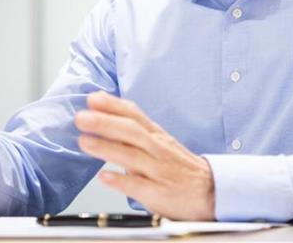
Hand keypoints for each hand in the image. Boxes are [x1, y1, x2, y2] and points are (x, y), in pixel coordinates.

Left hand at [75, 91, 214, 220]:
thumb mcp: (160, 141)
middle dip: (105, 123)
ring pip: (132, 156)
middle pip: (131, 132)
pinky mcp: (159, 193)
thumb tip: (104, 113)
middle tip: (82, 118)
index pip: (134, 115)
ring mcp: (159, 170)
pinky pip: (139, 185)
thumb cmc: (180, 167)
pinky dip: (122, 180)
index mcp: (157, 135)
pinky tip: (105, 177)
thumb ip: (134, 129)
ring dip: (107, 148)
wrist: (211, 191)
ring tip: (85, 142)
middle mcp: (158, 149)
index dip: (113, 106)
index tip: (92, 99)